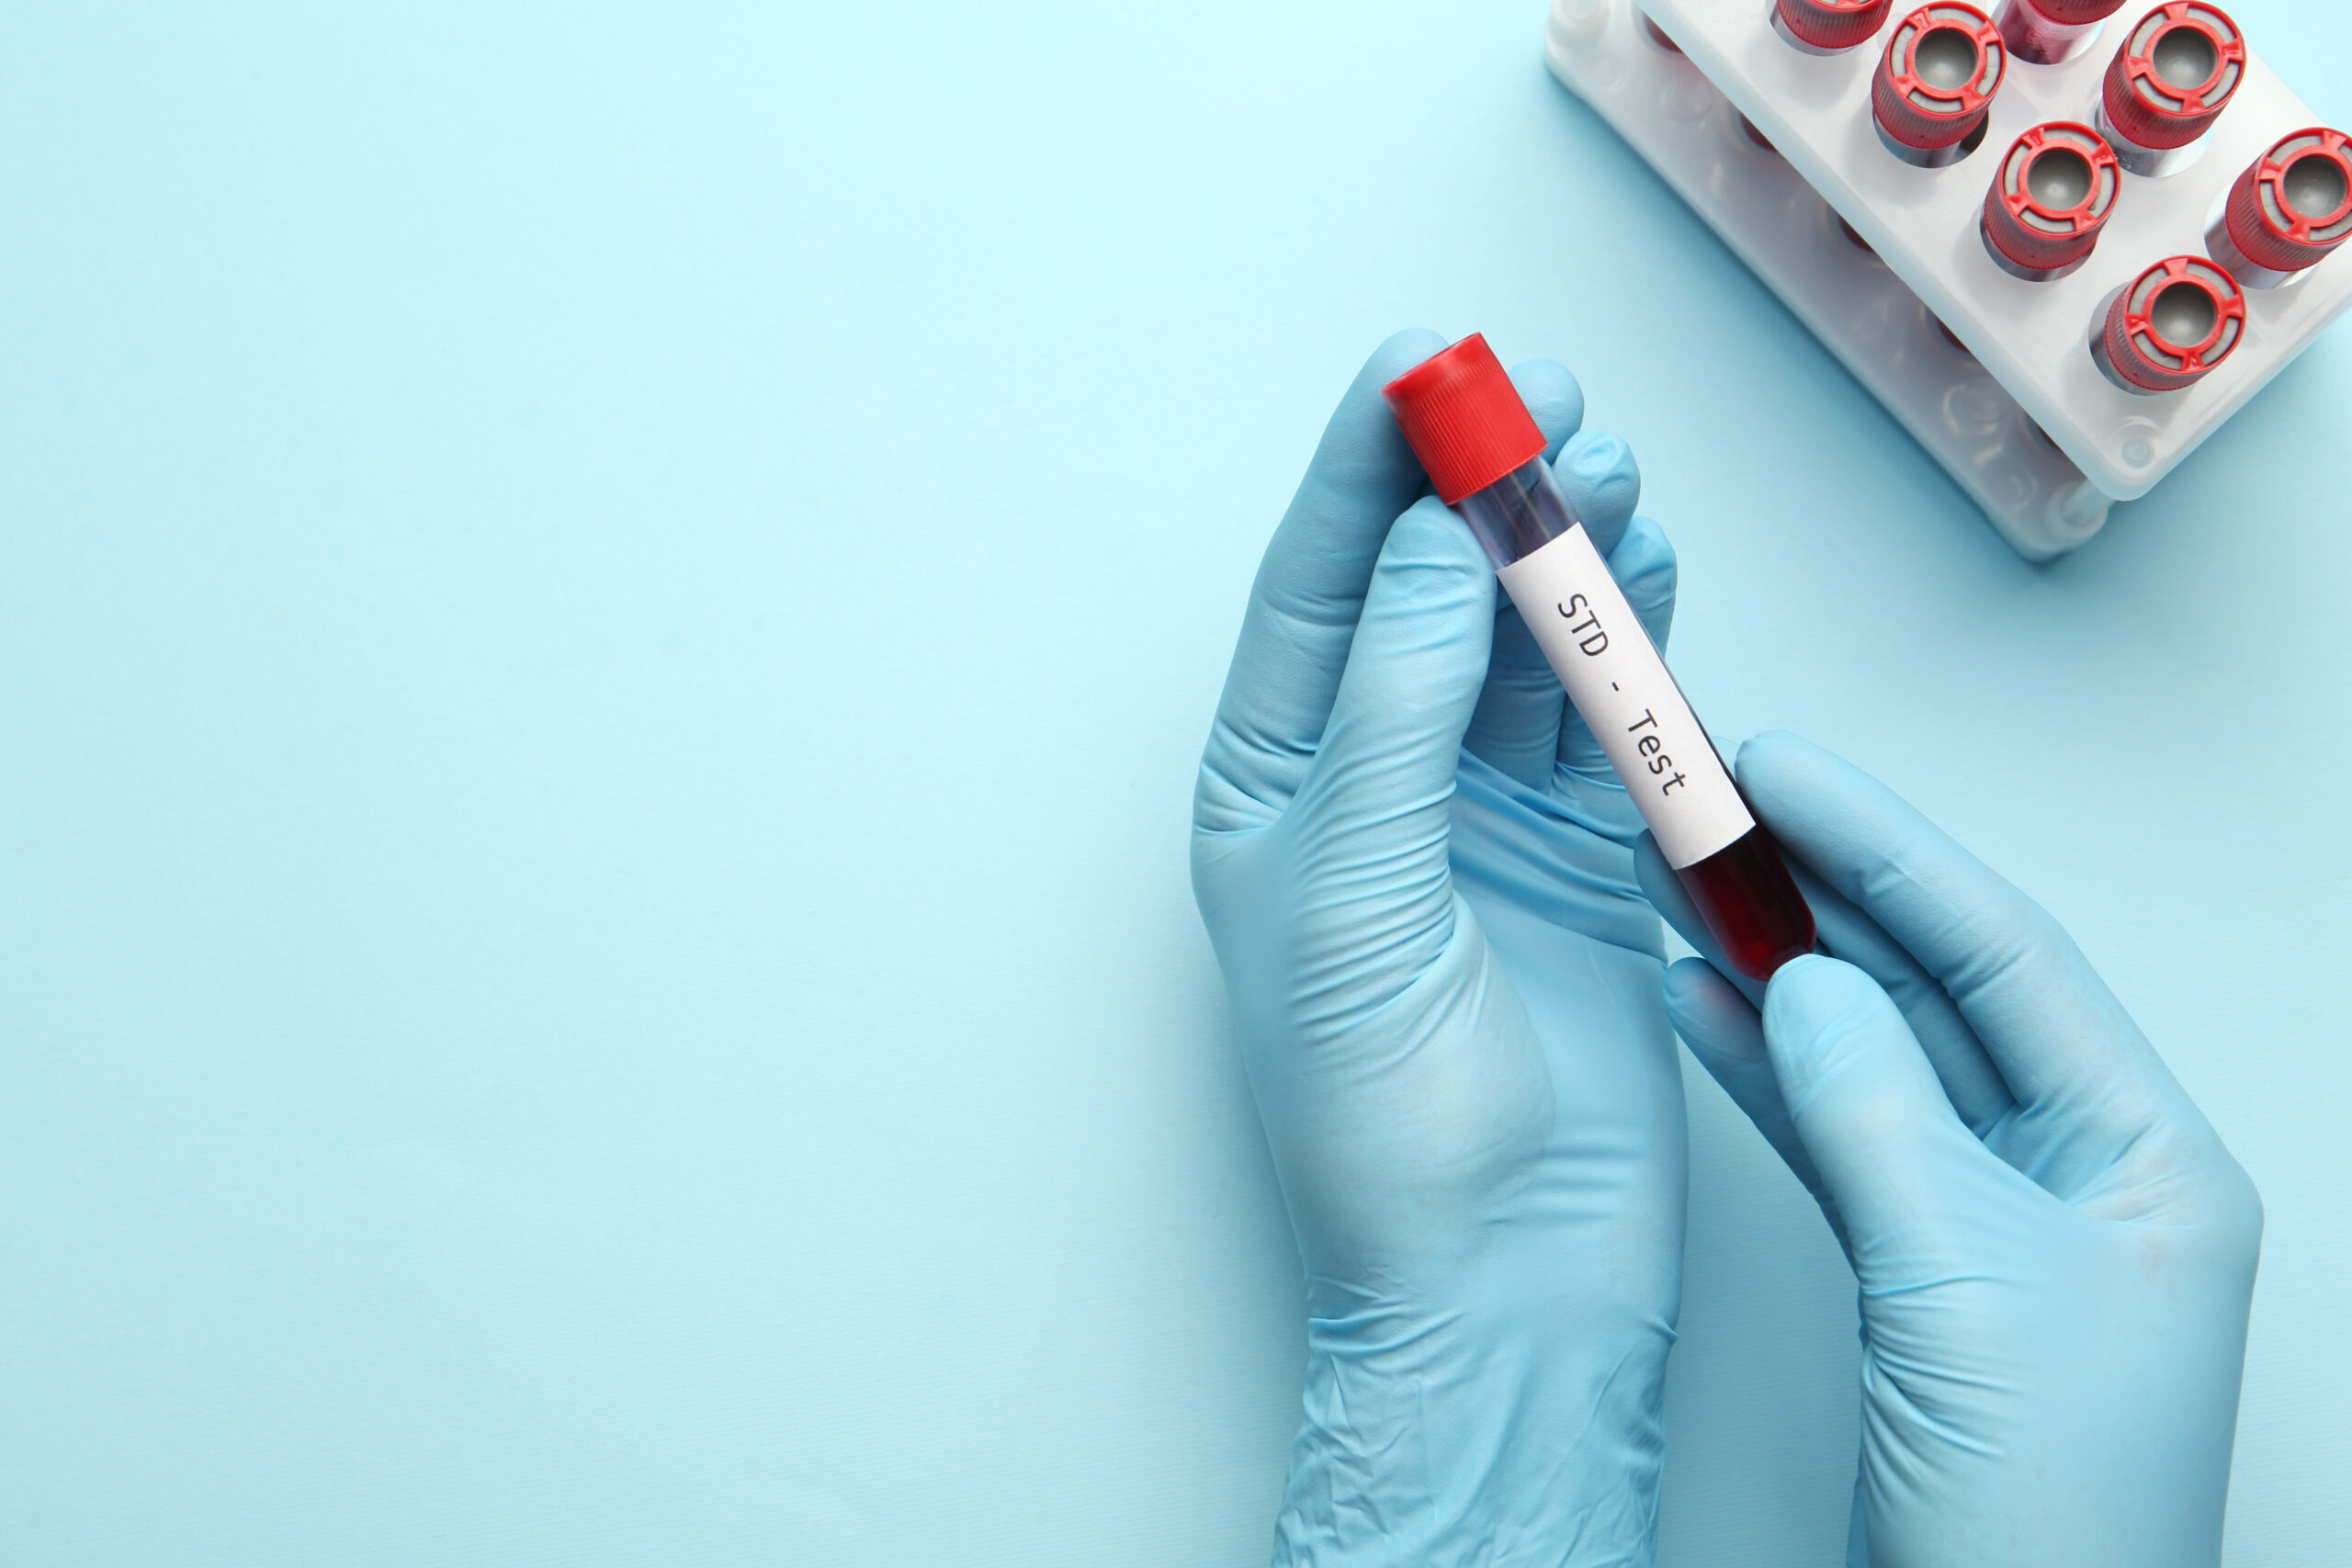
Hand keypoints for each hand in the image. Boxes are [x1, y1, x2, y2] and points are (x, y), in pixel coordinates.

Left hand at [1193, 331, 1687, 1565]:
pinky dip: (1635, 643)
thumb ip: (1398, 716)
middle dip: (1482, 494)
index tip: (1418, 364)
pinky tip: (1651, 568)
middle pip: (1427, 599)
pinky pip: (1609, 720)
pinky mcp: (1586, 859)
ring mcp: (1483, 820)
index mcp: (1273, 795)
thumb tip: (1435, 551)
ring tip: (1613, 470)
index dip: (1364, 475)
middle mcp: (1373, 790)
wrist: (1507, 1278)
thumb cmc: (1385, 1124)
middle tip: (1546, 396)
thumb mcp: (1358, 898)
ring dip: (1569, 553)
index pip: (1315, 596)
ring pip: (1526, 645)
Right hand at [1640, 733, 2261, 1567]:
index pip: (2008, 954)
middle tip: (1717, 804)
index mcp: (2149, 1158)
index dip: (1888, 846)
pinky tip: (1697, 1003)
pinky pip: (1842, 1131)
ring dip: (1780, 967)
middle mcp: (2087, 1171)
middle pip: (1942, 985)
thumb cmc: (2038, 1508)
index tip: (1782, 766)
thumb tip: (1806, 977)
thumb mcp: (1957, 1281)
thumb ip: (1875, 1109)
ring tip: (1679, 880)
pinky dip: (1766, 1067)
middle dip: (1825, 891)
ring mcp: (2003, 1219)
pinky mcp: (1925, 1268)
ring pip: (1880, 1051)